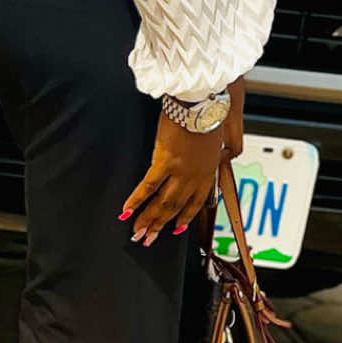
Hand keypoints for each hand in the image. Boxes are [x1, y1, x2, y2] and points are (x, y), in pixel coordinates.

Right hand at [120, 80, 244, 246]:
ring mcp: (180, 171)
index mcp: (207, 171)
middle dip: (160, 226)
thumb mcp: (214, 139)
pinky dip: (136, 200)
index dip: (185, 218)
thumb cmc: (207, 115)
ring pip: (162, 203)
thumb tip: (206, 160)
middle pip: (175, 207)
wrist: (200, 103)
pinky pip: (148, 186)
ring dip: (148, 219)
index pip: (196, 203)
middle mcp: (194, 176)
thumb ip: (208, 155)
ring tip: (136, 232)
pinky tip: (126, 210)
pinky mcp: (165, 161)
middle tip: (147, 239)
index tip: (176, 230)